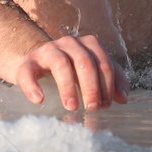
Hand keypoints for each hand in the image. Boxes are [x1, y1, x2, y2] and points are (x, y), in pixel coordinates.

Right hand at [9, 34, 128, 110]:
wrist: (36, 63)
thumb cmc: (71, 70)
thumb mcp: (93, 72)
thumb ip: (112, 81)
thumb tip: (123, 99)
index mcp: (89, 44)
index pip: (103, 62)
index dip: (107, 85)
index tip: (106, 106)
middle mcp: (69, 43)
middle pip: (84, 61)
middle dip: (91, 86)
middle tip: (93, 108)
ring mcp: (48, 50)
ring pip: (60, 63)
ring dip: (68, 87)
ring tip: (72, 107)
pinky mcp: (28, 62)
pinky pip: (28, 72)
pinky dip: (33, 86)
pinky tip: (39, 100)